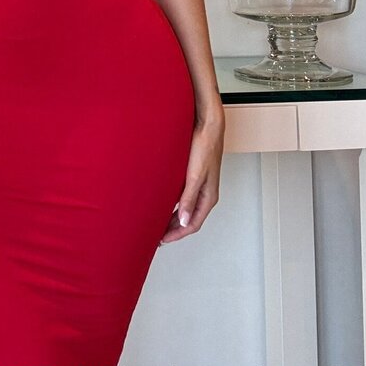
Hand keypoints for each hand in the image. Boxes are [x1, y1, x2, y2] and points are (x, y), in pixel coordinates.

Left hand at [159, 112, 223, 244]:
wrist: (208, 126)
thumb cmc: (205, 147)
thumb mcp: (195, 175)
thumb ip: (188, 198)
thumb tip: (182, 221)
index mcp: (209, 197)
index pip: (193, 224)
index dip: (177, 234)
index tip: (162, 240)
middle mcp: (206, 193)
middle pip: (189, 218)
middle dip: (174, 229)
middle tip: (157, 235)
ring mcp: (200, 185)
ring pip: (186, 208)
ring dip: (173, 217)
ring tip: (157, 222)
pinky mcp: (194, 176)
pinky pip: (184, 197)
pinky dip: (174, 204)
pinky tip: (163, 203)